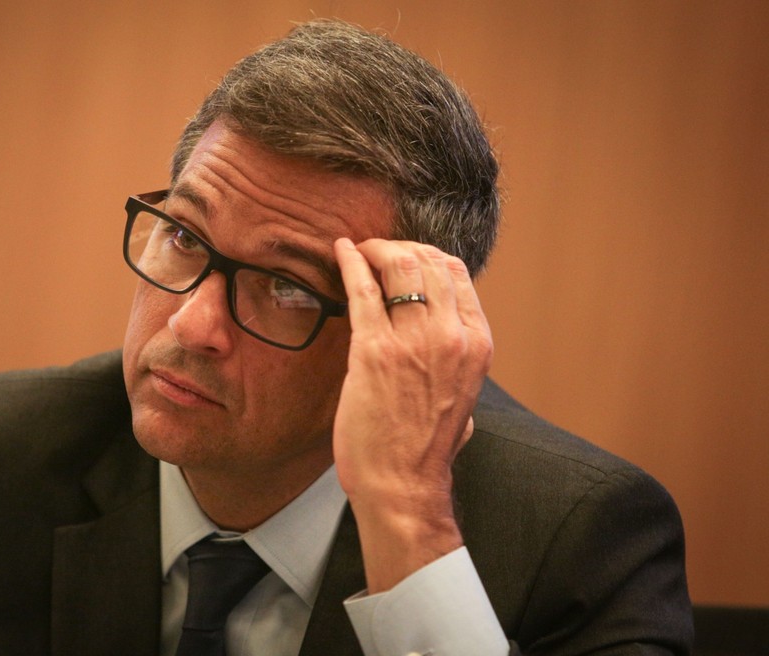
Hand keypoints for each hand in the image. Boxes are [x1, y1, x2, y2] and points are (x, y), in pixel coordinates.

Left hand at [332, 237, 492, 592]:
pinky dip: (350, 263)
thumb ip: (458, 361)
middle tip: (376, 250)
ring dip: (375, 250)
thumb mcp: (464, 396)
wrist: (403, 485)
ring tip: (358, 251)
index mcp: (477, 343)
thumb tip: (447, 340)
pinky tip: (340, 251)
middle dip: (399, 246)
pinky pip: (363, 290)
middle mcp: (452, 335)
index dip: (426, 254)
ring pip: (399, 265)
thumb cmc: (426, 446)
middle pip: (429, 260)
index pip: (456, 272)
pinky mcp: (375, 351)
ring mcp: (414, 341)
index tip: (403, 256)